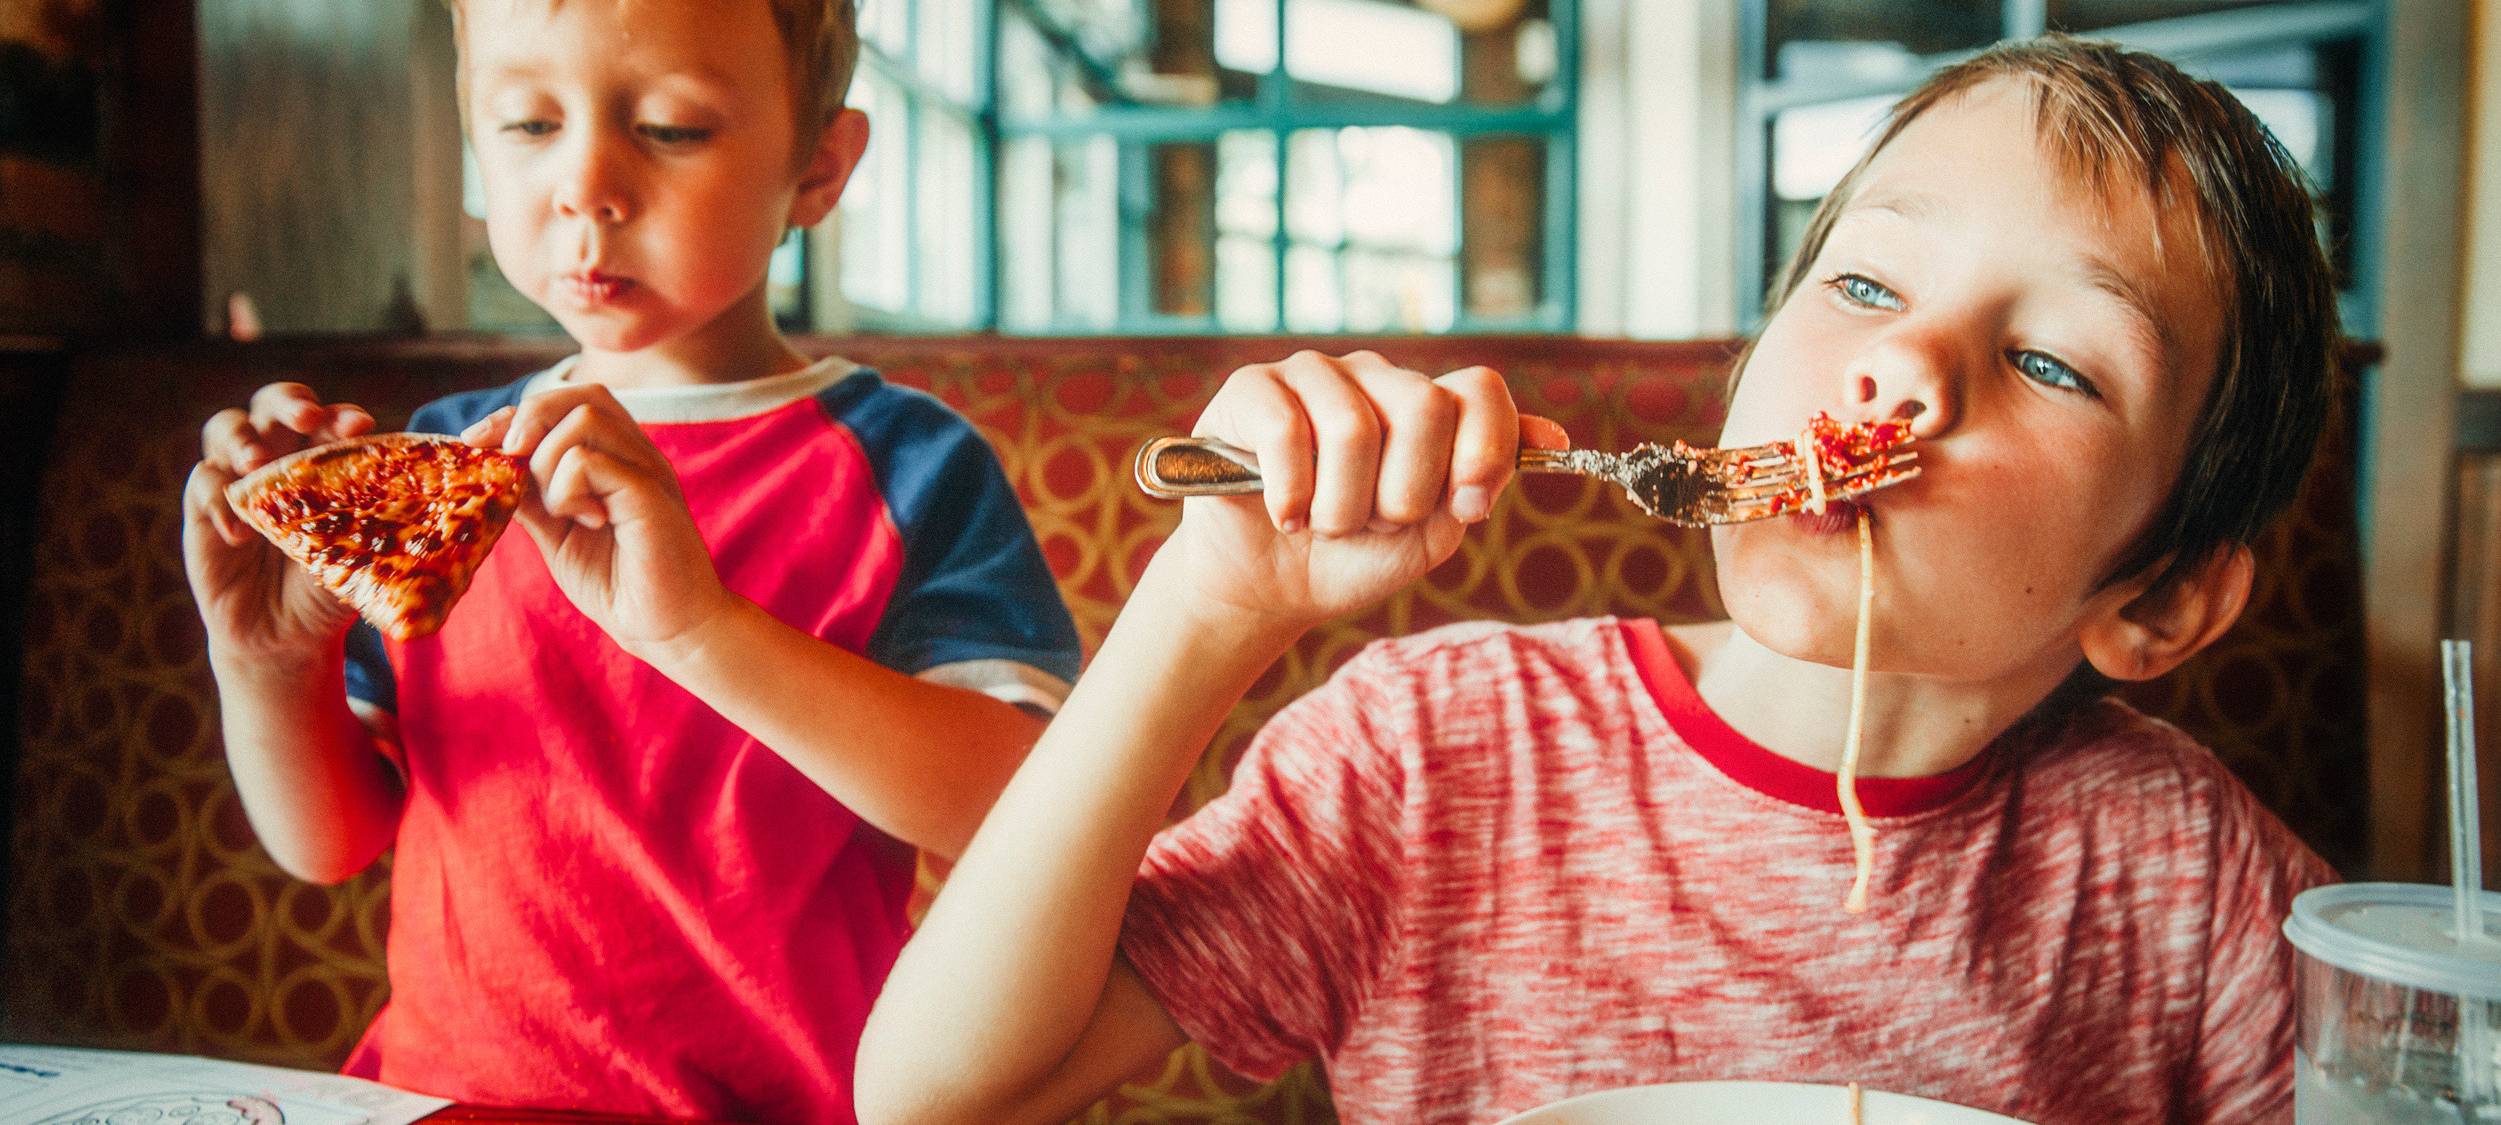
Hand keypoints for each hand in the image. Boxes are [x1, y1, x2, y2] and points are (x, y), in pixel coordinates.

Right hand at [182, 383, 375, 668]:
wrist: (285, 637)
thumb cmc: (329, 588)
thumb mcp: (359, 559)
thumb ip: (376, 529)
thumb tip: (424, 510)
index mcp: (323, 461)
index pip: (330, 422)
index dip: (341, 417)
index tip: (360, 426)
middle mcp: (278, 457)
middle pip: (274, 404)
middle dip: (289, 404)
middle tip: (305, 419)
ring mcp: (238, 478)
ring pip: (226, 428)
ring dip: (242, 439)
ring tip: (257, 464)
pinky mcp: (202, 509)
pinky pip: (203, 483)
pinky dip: (219, 500)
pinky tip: (240, 534)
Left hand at [463, 385, 733, 654]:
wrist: (667, 629)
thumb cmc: (617, 583)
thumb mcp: (556, 533)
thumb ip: (532, 497)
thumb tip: (491, 466)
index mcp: (618, 457)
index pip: (568, 402)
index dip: (515, 414)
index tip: (477, 443)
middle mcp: (637, 454)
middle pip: (580, 396)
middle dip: (527, 422)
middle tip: (510, 465)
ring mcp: (647, 471)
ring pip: (584, 419)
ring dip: (548, 462)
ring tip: (560, 510)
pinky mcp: (649, 496)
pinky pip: (591, 461)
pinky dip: (567, 489)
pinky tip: (584, 521)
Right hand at [1151, 350, 1528, 635]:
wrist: (1269, 589)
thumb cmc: (1354, 556)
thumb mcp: (1431, 531)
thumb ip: (1481, 482)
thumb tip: (1554, 439)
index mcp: (1426, 406)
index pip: (1480, 391)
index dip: (1484, 449)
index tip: (1465, 507)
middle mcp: (1374, 378)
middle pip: (1424, 408)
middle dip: (1402, 494)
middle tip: (1374, 524)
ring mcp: (1313, 375)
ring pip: (1353, 428)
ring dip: (1341, 507)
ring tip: (1323, 524)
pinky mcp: (1253, 389)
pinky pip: (1286, 430)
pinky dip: (1290, 494)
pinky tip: (1284, 515)